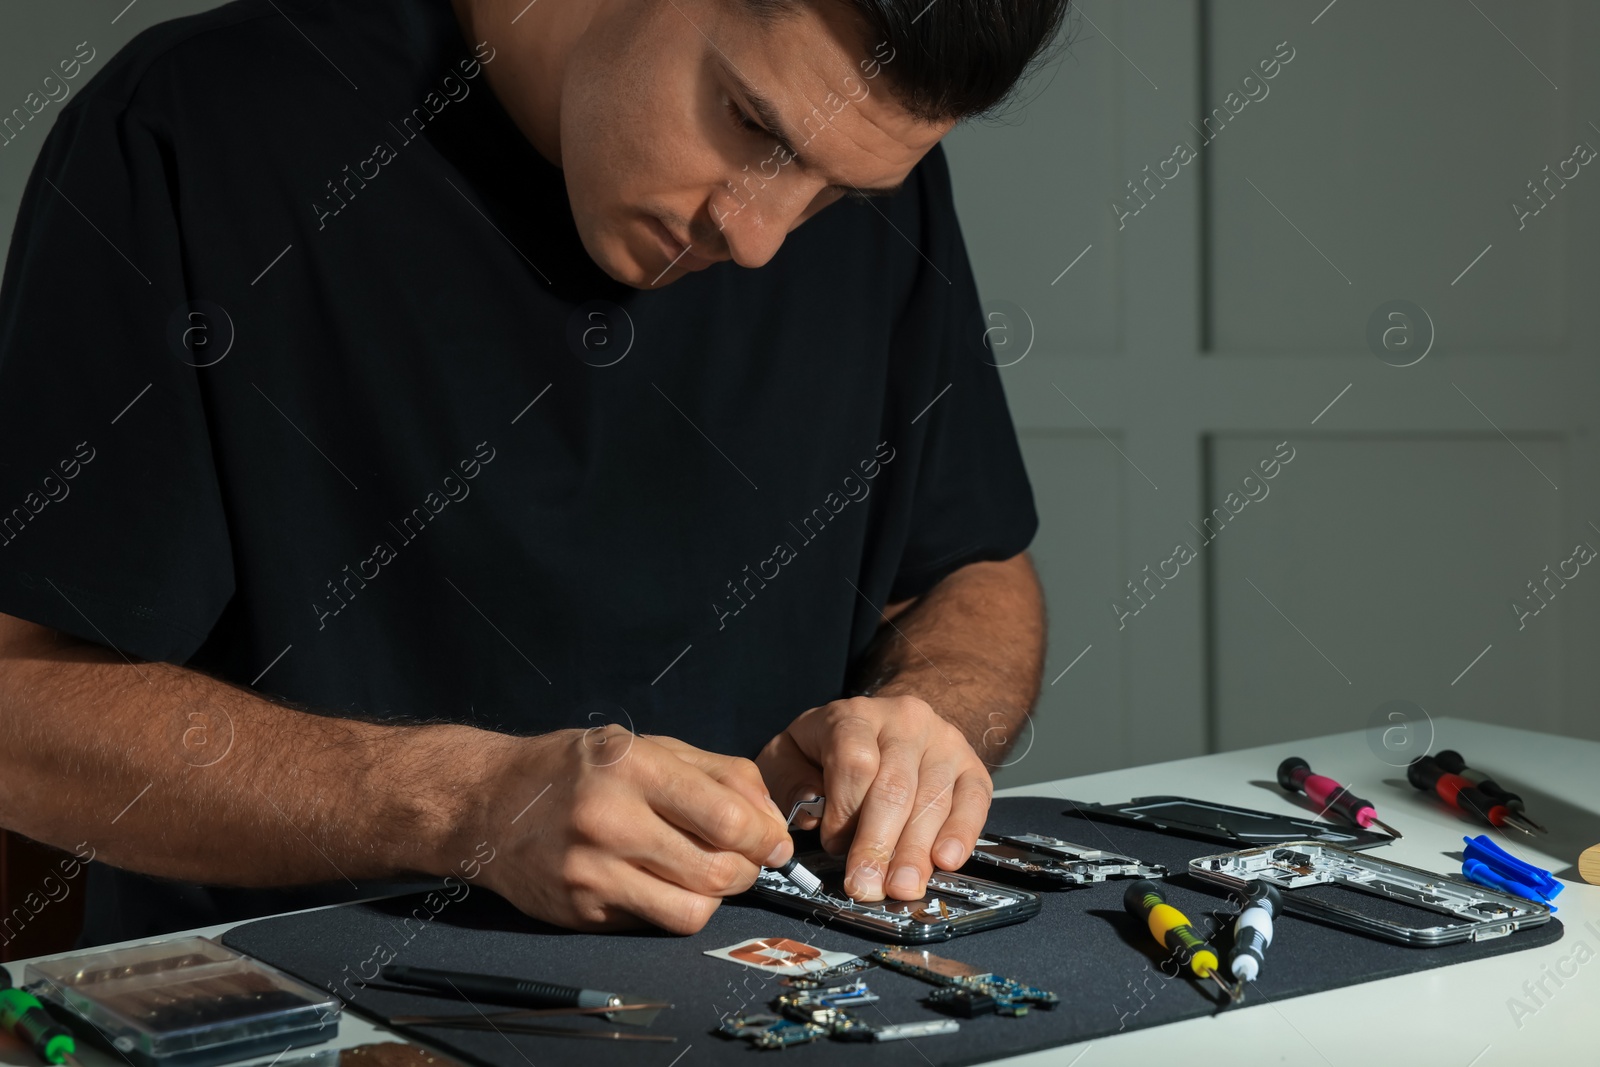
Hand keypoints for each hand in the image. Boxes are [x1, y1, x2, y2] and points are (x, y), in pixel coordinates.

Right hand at [469, 727, 791, 933]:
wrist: (488, 802)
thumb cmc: (578, 769)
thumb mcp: (648, 746)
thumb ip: (719, 774)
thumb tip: (774, 819)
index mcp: (633, 768)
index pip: (728, 819)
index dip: (767, 837)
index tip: (776, 841)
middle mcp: (610, 821)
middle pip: (718, 871)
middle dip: (750, 869)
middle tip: (747, 859)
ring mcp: (592, 873)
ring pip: (692, 911)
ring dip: (716, 897)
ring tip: (708, 874)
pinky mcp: (581, 912)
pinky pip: (655, 925)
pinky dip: (673, 907)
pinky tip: (662, 883)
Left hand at [756, 695, 992, 902]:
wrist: (889, 723)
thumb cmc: (832, 747)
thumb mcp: (790, 753)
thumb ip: (787, 780)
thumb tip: (809, 811)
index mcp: (854, 717)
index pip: (855, 762)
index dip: (845, 812)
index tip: (833, 846)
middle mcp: (904, 721)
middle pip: (896, 787)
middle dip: (879, 843)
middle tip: (867, 885)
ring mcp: (943, 741)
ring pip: (933, 799)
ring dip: (916, 851)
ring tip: (901, 887)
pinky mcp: (970, 764)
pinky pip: (974, 800)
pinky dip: (961, 833)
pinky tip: (945, 860)